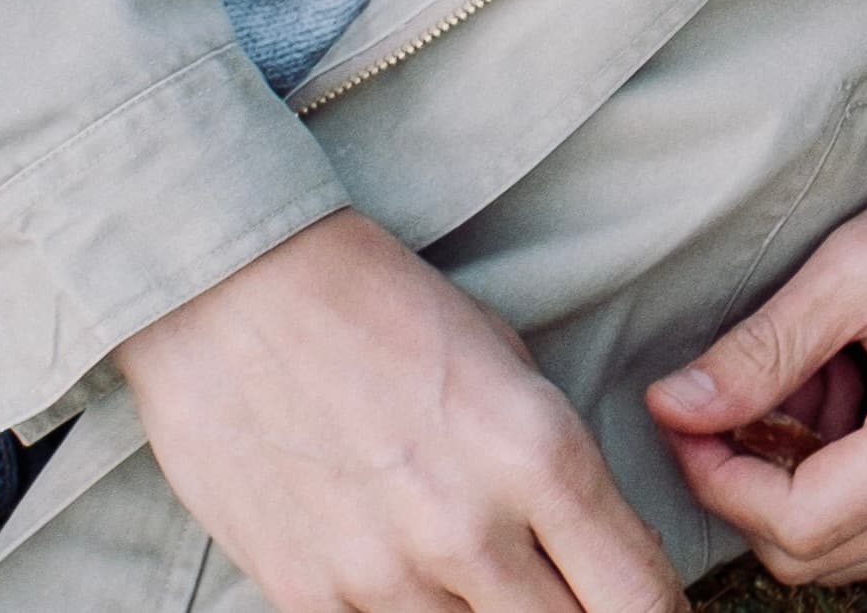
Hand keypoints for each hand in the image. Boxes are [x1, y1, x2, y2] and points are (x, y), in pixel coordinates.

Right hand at [115, 209, 685, 612]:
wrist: (226, 285)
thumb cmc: (372, 299)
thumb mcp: (498, 354)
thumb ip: (550, 466)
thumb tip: (591, 557)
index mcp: (536, 451)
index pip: (641, 597)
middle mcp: (471, 528)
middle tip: (557, 591)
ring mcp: (387, 577)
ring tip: (463, 569)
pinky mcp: (310, 600)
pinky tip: (396, 575)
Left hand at [641, 136, 866, 586]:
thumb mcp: (862, 259)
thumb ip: (765, 347)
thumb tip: (673, 406)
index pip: (801, 523)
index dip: (720, 479)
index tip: (680, 416)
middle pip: (824, 554)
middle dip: (756, 481)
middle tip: (737, 390)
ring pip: (859, 549)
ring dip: (806, 480)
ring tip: (809, 378)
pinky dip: (856, 479)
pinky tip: (855, 396)